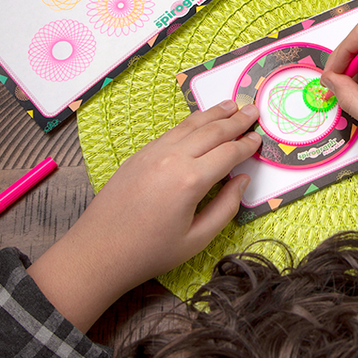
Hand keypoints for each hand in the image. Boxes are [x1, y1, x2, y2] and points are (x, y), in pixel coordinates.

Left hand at [27, 100, 261, 331]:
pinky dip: (191, 123)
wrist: (98, 252)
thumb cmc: (150, 252)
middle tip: (253, 109)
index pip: (229, 153)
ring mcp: (153, 153)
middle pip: (212, 131)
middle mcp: (173, 159)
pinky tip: (200, 121)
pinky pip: (172, 132)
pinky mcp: (140, 154)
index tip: (259, 138)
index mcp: (191, 181)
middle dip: (236, 120)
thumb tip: (242, 180)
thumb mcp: (197, 239)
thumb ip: (226, 207)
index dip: (247, 145)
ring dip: (214, 113)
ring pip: (190, 125)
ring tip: (231, 105)